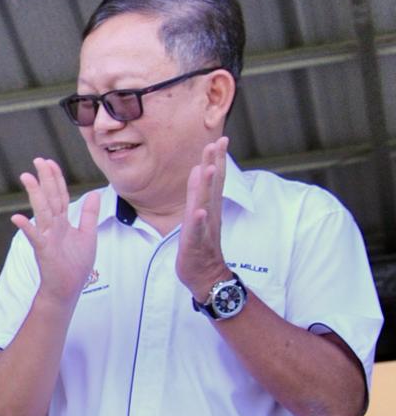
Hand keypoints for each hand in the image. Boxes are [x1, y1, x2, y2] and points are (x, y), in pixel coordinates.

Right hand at [10, 158, 99, 306]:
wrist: (67, 288)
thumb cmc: (75, 264)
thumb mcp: (87, 235)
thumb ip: (88, 215)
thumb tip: (94, 194)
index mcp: (62, 222)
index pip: (59, 195)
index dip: (56, 178)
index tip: (50, 162)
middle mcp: (53, 226)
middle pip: (50, 198)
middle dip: (45, 179)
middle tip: (38, 160)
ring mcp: (47, 237)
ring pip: (42, 211)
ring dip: (35, 194)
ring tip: (27, 178)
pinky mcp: (44, 250)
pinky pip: (34, 236)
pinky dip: (26, 227)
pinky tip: (17, 217)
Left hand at [174, 136, 231, 300]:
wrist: (206, 275)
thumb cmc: (201, 245)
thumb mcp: (198, 215)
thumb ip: (197, 193)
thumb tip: (196, 169)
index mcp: (209, 207)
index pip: (214, 181)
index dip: (216, 160)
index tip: (219, 139)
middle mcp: (209, 215)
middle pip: (213, 187)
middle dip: (215, 164)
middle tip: (217, 143)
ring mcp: (203, 229)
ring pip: (205, 205)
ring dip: (207, 187)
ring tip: (208, 169)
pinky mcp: (195, 244)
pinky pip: (198, 231)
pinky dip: (199, 221)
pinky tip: (199, 212)